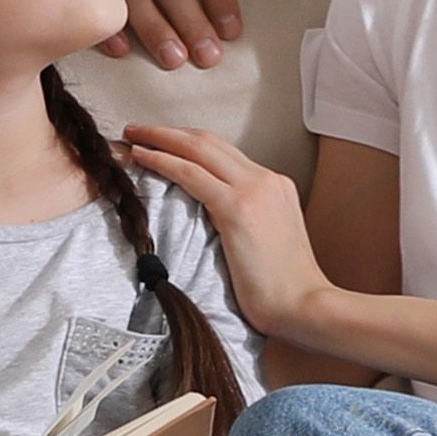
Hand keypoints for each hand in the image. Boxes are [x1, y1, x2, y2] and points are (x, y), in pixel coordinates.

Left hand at [115, 121, 326, 332]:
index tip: (163, 144)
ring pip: (198, 148)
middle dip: (169, 132)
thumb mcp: (264, 240)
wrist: (303, 305)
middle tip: (138, 130)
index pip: (224, 154)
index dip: (188, 144)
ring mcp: (254, 190)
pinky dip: (162, 161)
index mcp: (275, 186)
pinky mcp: (238, 208)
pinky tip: (142, 158)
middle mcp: (266, 179)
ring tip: (132, 137)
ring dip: (160, 139)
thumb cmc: (282, 289)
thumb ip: (242, 219)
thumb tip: (208, 215)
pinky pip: (191, 174)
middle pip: (209, 142)